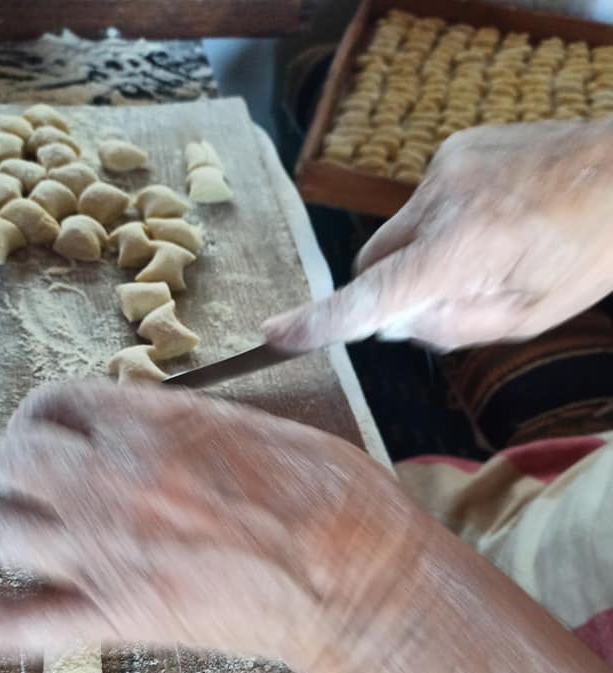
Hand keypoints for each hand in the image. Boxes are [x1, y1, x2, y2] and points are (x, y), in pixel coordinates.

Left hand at [0, 379, 427, 670]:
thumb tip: (146, 422)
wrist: (361, 584)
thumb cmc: (335, 500)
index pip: (58, 400)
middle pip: (14, 458)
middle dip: (26, 462)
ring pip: (4, 530)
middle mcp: (118, 481)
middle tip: (51, 477)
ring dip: (17, 527)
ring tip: (42, 533)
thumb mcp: (261, 427)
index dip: (53, 413)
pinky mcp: (122, 619)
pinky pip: (15, 625)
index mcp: (157, 425)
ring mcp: (111, 554)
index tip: (65, 429)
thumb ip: (185, 423)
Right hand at [264, 118, 612, 350]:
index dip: (322, 320)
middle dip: (390, 289)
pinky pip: (420, 202)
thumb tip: (389, 323)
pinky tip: (488, 221)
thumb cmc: (590, 252)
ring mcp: (444, 167)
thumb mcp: (526, 317)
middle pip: (373, 262)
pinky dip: (438, 223)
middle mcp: (443, 200)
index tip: (277, 336)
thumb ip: (449, 327)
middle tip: (446, 297)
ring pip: (395, 233)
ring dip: (419, 254)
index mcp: (466, 248)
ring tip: (484, 251)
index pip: (375, 295)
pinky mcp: (452, 149)